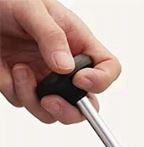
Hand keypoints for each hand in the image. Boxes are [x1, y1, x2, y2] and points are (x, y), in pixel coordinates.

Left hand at [0, 0, 119, 122]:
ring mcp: (45, 80)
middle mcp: (65, 67)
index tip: (80, 81)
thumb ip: (52, 36)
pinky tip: (7, 69)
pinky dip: (14, 90)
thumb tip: (65, 67)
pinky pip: (24, 103)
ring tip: (20, 70)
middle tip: (51, 101)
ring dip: (34, 98)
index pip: (108, 68)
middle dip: (71, 111)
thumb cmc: (8, 0)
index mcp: (77, 44)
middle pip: (86, 105)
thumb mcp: (32, 7)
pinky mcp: (22, 87)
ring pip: (54, 113)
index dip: (101, 80)